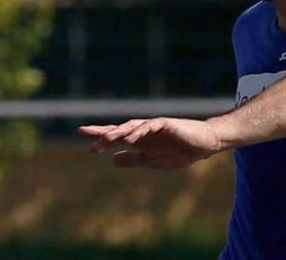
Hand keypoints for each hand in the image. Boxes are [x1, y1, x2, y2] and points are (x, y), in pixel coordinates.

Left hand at [78, 117, 221, 168]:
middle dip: (103, 134)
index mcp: (139, 140)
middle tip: (86, 137)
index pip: (116, 135)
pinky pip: (149, 126)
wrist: (204, 144)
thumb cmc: (180, 151)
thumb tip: (113, 159)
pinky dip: (138, 131)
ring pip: (131, 127)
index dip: (100, 134)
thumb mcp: (153, 161)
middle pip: (119, 129)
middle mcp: (143, 130)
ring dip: (117, 133)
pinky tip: (129, 137)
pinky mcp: (165, 124)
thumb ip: (134, 159)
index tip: (81, 133)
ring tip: (104, 140)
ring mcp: (153, 126)